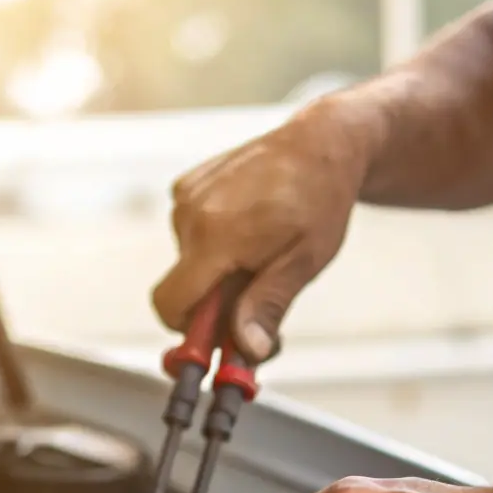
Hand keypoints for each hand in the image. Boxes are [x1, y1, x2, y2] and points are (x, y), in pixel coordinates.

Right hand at [152, 96, 373, 362]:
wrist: (321, 142)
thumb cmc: (319, 199)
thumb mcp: (303, 262)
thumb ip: (268, 306)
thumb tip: (247, 350)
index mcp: (215, 236)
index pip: (171, 304)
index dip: (188, 333)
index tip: (216, 343)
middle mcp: (189, 214)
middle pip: (184, 289)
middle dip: (216, 306)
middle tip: (259, 298)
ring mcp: (186, 197)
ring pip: (189, 265)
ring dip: (219, 274)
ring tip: (262, 253)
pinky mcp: (188, 186)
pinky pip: (191, 236)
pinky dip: (215, 246)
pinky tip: (250, 229)